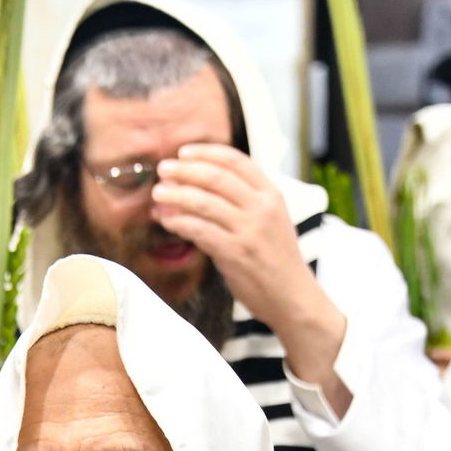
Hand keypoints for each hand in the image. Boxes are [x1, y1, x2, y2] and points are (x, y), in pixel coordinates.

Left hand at [151, 145, 347, 400]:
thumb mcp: (270, 221)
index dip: (206, 153)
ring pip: (204, 202)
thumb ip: (244, 201)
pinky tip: (166, 220)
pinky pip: (199, 230)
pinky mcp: (235, 253)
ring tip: (157, 194)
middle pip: (216, 177)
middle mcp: (262, 208)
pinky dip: (179, 222)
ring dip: (176, 194)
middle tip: (163, 169)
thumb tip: (202, 187)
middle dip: (184, 170)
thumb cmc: (277, 261)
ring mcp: (249, 230)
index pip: (236, 161)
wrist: (293, 298)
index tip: (184, 152)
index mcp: (271, 194)